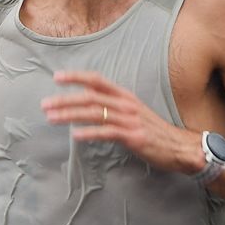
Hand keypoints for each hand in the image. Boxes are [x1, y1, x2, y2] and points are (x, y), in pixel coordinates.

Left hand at [42, 71, 203, 174]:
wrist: (180, 146)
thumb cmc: (153, 131)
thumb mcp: (133, 113)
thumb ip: (113, 107)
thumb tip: (88, 106)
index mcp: (125, 96)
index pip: (97, 80)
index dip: (76, 77)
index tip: (57, 77)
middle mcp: (126, 104)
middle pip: (90, 97)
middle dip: (64, 100)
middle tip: (45, 105)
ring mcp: (130, 120)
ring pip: (94, 113)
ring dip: (70, 115)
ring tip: (51, 119)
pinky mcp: (133, 136)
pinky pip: (107, 132)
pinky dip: (90, 132)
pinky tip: (75, 135)